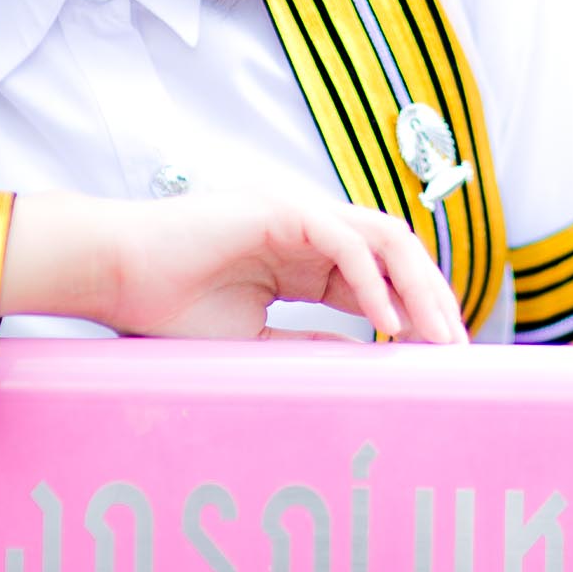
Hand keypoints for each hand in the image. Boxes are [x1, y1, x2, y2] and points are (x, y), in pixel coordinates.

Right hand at [3, 191, 467, 343]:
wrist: (114, 277)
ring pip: (383, 238)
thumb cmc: (166, 307)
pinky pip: (344, 241)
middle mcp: (308, 229)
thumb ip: (307, 344)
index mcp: (303, 257)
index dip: (415, 314)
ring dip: (417, 287)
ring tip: (437, 338)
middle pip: (395, 253)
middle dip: (433, 299)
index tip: (441, 360)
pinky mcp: (279, 210)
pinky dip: (372, 282)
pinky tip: (386, 325)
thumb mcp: (253, 340)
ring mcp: (296, 213)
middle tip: (458, 352)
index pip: (379, 278)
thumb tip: (360, 362)